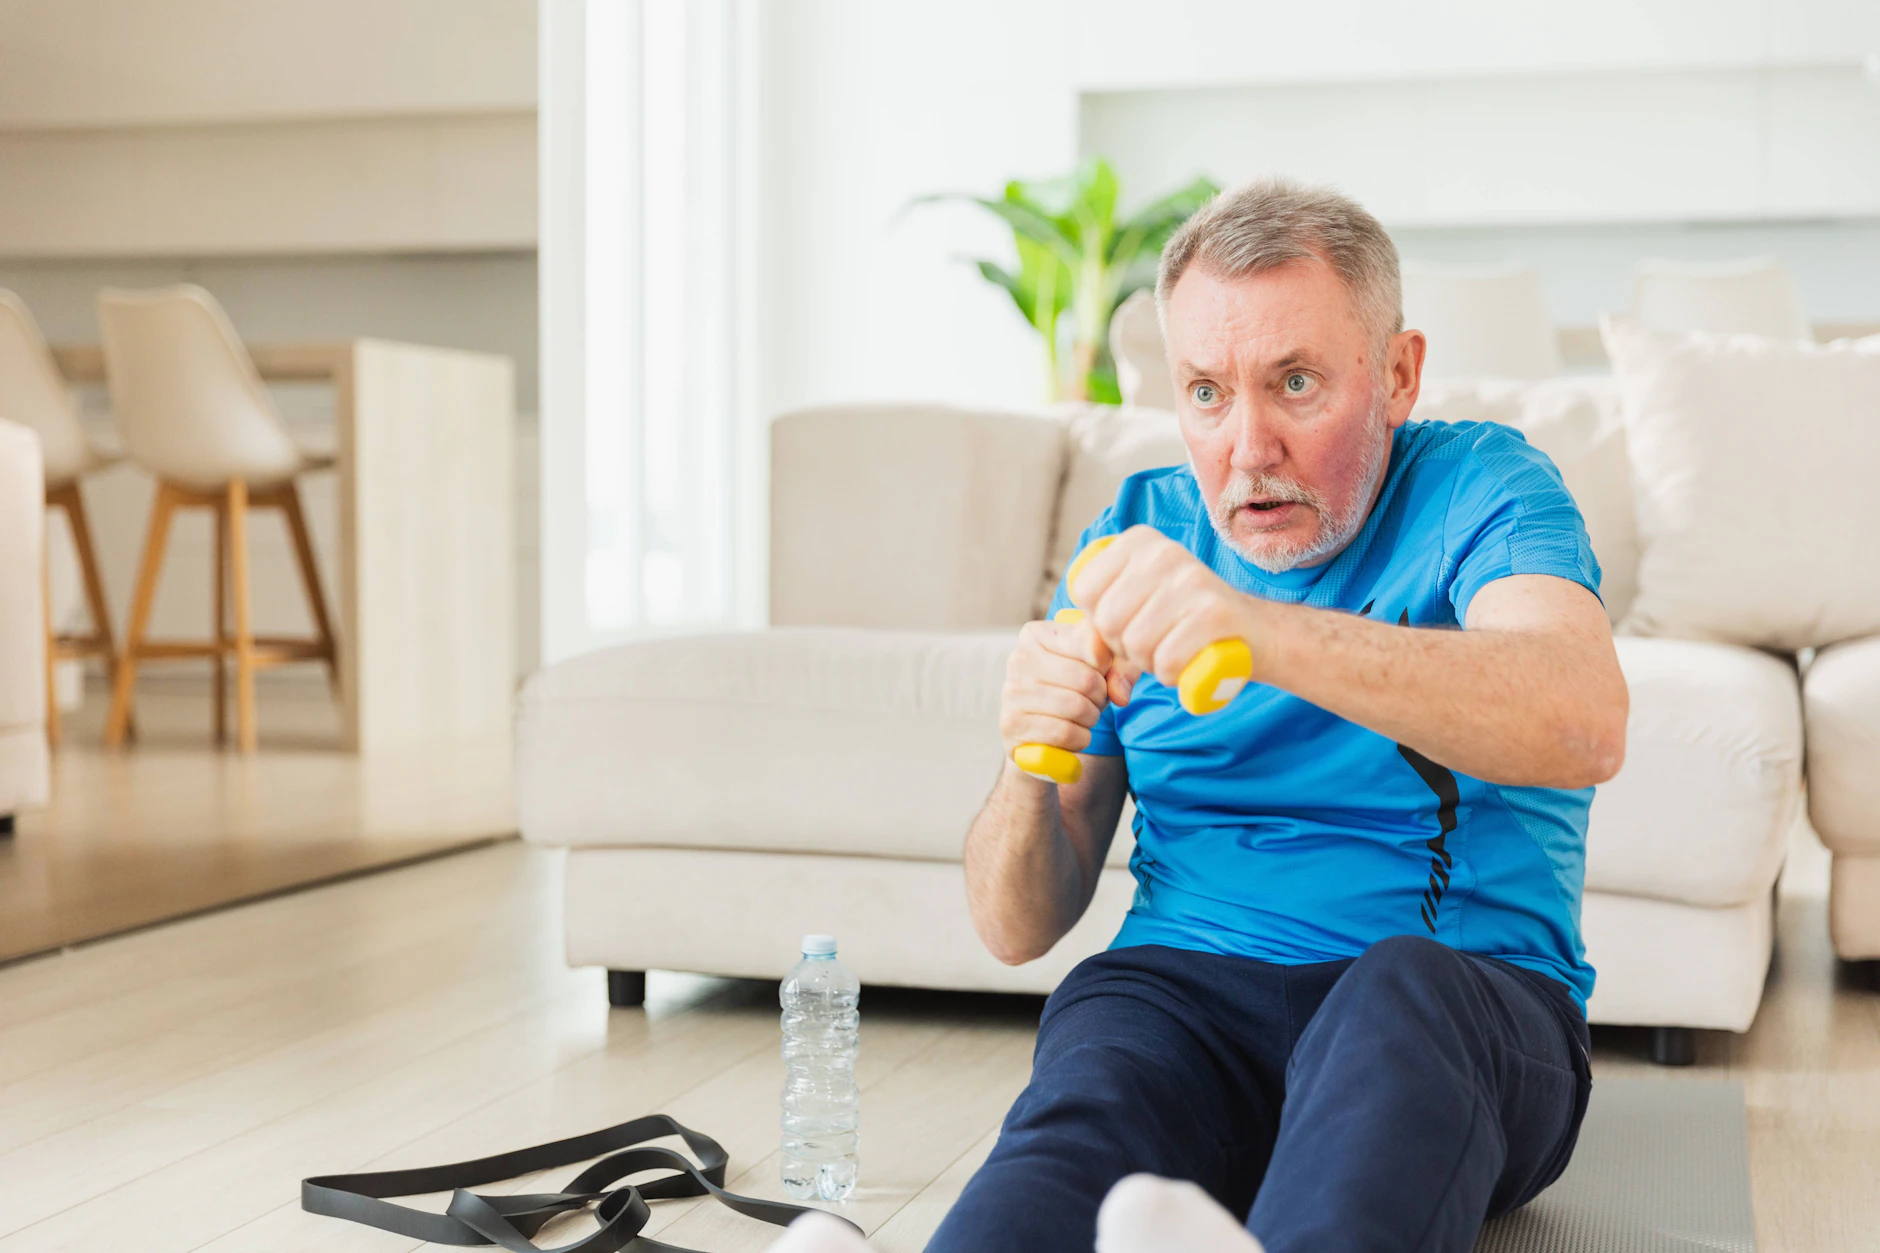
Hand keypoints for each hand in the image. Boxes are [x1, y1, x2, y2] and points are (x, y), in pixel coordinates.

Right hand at [1000, 615, 1139, 762]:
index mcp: (1035, 635)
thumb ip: (1120, 666)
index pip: (1090, 643)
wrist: (1037, 731)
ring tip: (1083, 716)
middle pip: (1086, 679)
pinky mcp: (1013, 725)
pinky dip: (1079, 738)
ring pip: (1076, 708)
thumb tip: (1120, 695)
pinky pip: (1065, 733)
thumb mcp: (1099, 667)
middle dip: (1101, 696)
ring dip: (1091, 718)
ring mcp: (1011, 693)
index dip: (1107, 665)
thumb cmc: (1071, 689)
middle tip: (1095, 700)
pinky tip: (1072, 733)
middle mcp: (1018, 660)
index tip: (1101, 672)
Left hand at [1069, 525, 1267, 689]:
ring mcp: (1192, 579)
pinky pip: (1167, 661)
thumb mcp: (1133, 615)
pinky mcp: (1215, 612)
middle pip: (1108, 620)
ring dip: (1151, 662)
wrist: (1252, 631)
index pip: (1084, 590)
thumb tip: (1089, 654)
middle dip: (1125, 646)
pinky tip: (1190, 662)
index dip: (1099, 621)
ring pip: (1136, 644)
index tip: (1129, 620)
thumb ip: (1097, 631)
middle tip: (1154, 641)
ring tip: (1174, 649)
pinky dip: (1173, 674)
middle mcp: (1164, 551)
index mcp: (1138, 541)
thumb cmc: (1181, 623)